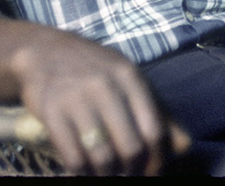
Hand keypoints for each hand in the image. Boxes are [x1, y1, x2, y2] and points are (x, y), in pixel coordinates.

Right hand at [0, 0, 189, 175]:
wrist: (40, 51)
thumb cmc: (93, 70)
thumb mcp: (127, 80)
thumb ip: (156, 112)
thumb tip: (184, 147)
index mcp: (130, 77)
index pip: (154, 129)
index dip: (156, 160)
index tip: (151, 173)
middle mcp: (105, 85)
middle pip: (130, 146)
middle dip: (132, 172)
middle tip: (127, 177)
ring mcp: (76, 98)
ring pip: (102, 155)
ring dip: (107, 176)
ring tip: (106, 177)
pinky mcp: (50, 111)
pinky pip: (72, 156)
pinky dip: (80, 173)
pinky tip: (83, 172)